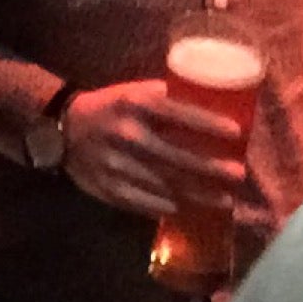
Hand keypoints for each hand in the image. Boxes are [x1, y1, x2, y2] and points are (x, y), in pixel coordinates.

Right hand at [59, 81, 247, 219]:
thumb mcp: (132, 92)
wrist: (64, 130)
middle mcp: (128, 134)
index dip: (208, 123)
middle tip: (239, 175)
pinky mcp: (110, 189)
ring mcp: (118, 165)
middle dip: (211, 168)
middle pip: (178, 156)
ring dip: (199, 194)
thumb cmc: (108, 107)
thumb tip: (206, 104)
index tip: (236, 133)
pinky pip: (147, 203)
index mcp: (134, 104)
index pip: (178, 113)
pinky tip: (188, 208)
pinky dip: (170, 207)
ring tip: (225, 200)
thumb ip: (163, 98)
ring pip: (166, 185)